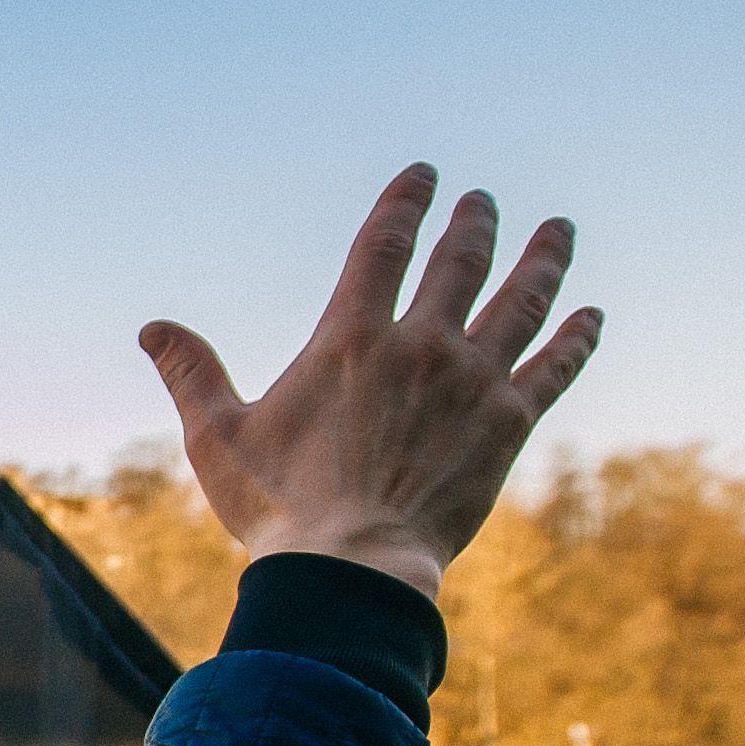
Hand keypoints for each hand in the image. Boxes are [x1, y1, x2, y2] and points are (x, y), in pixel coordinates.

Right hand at [143, 165, 599, 600]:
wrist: (352, 569)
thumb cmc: (277, 509)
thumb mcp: (218, 438)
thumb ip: (192, 374)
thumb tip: (153, 329)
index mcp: (350, 338)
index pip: (386, 244)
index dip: (407, 202)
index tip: (425, 176)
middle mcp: (420, 344)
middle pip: (461, 260)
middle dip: (474, 222)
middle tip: (483, 202)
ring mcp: (472, 381)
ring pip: (521, 300)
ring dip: (542, 259)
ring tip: (559, 230)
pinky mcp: (509, 424)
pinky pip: (554, 367)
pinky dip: (576, 337)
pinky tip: (592, 315)